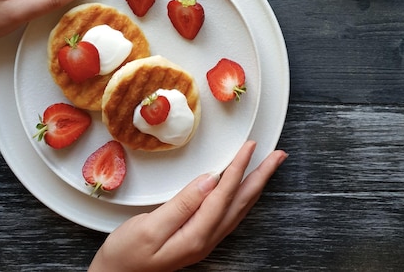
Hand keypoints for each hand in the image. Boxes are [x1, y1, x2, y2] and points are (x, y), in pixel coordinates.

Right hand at [88, 140, 287, 271]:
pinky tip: (242, 190)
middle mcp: (205, 239)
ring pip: (238, 208)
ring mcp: (203, 241)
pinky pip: (228, 214)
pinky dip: (241, 196)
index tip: (250, 147)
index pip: (224, 194)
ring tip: (267, 167)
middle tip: (278, 156)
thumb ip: (182, 204)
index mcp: (196, 235)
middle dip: (261, 176)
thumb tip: (209, 180)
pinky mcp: (196, 239)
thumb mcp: (150, 228)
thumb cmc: (125, 256)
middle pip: (240, 202)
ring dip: (255, 185)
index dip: (238, 168)